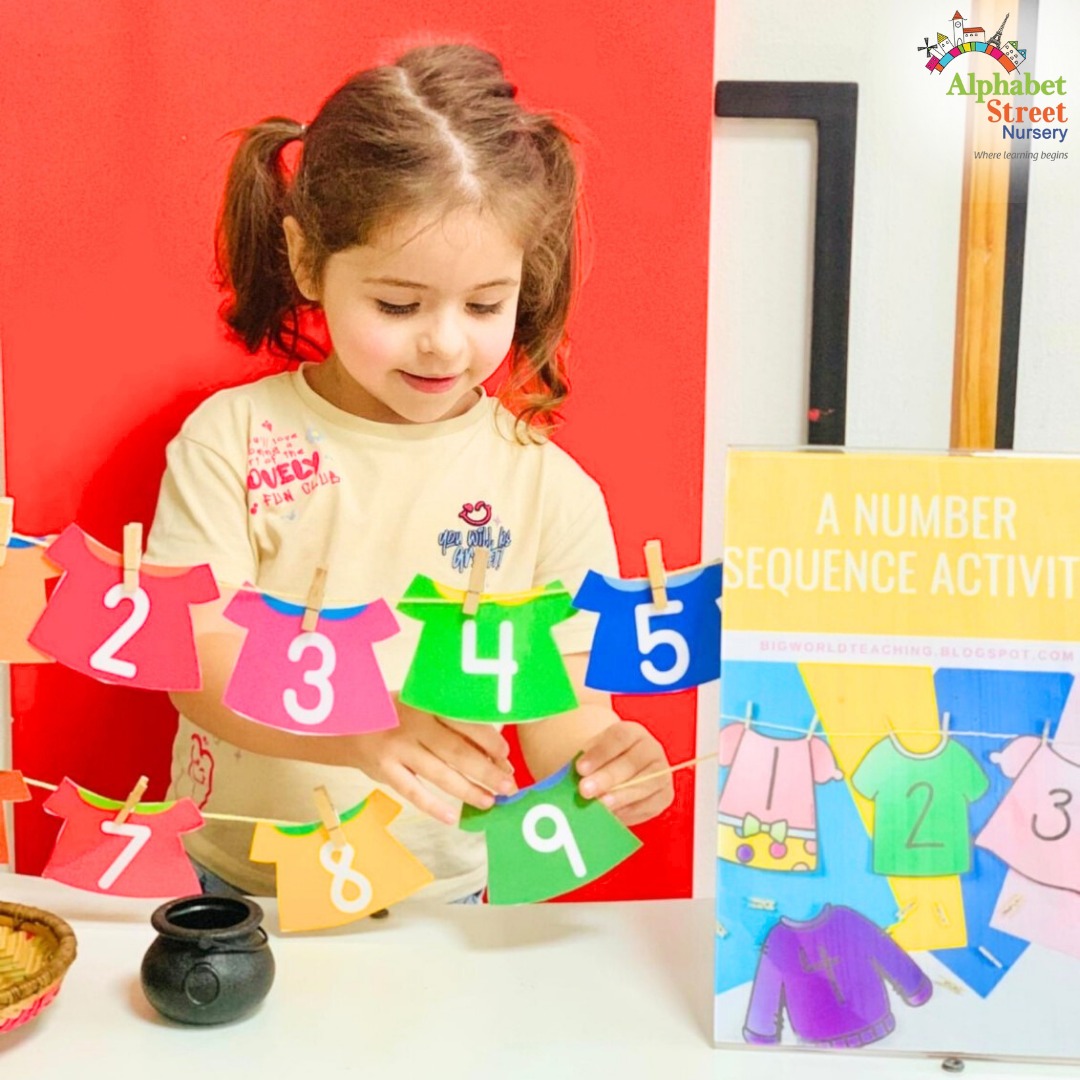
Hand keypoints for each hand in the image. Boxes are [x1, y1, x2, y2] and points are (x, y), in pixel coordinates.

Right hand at [346, 699, 516, 825]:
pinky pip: (412, 791)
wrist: (350, 724)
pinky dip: (432, 806)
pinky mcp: (384, 769)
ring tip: (489, 801)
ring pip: (439, 773)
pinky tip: (452, 817)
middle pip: (456, 751)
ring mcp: (397, 748)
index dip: (488, 740)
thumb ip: (454, 727)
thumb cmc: (399, 716)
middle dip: (486, 770)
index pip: (464, 722)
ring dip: (467, 790)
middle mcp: (413, 724)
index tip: (507, 755)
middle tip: (509, 786)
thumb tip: (495, 755)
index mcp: (428, 704)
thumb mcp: (424, 709)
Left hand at [575, 721, 673, 826]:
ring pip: (643, 785)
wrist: (618, 771)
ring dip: (620, 797)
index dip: (599, 754)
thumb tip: (575, 781)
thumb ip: (585, 765)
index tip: (580, 768)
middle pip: (631, 763)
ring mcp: (661, 772)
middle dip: (607, 778)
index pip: (618, 738)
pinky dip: (630, 812)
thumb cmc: (600, 762)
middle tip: (585, 790)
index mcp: (632, 732)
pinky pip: (649, 805)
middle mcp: (651, 749)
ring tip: (601, 805)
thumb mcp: (592, 755)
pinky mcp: (664, 796)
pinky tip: (613, 815)